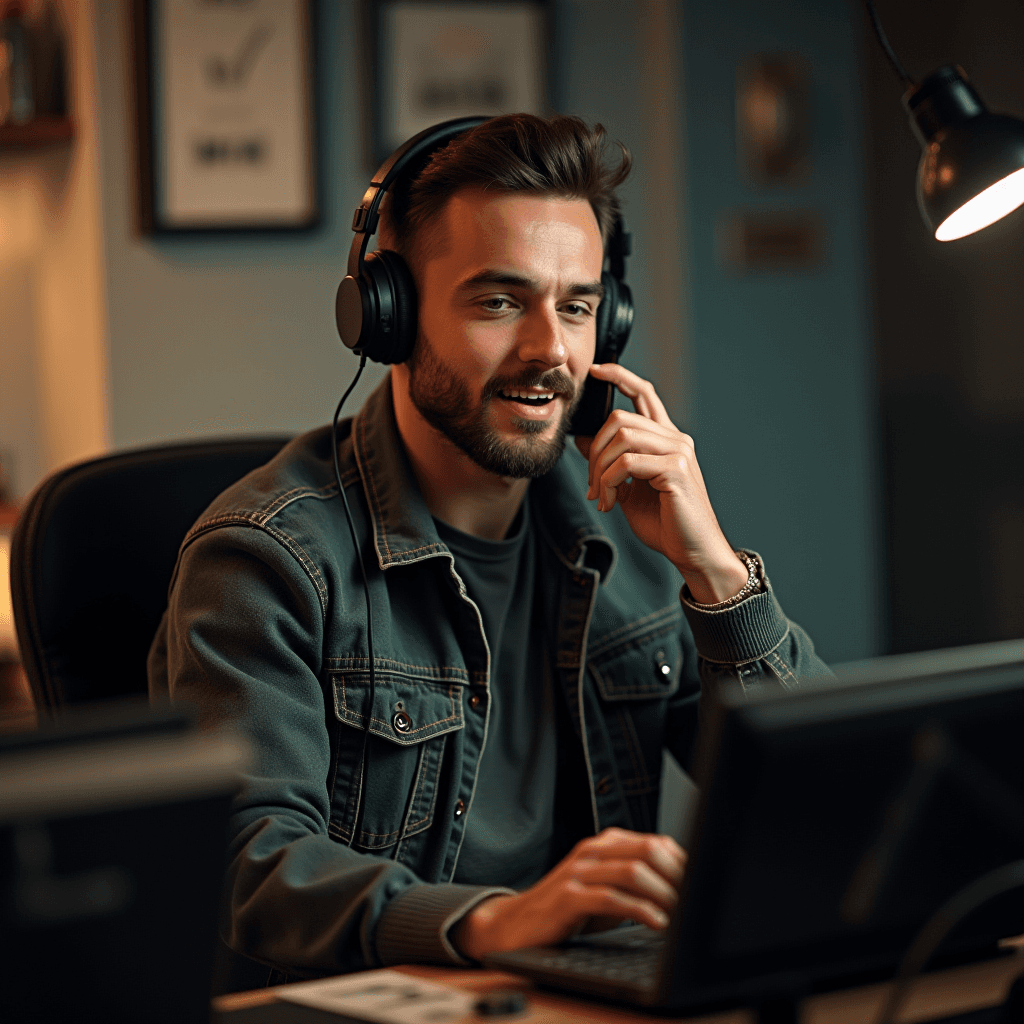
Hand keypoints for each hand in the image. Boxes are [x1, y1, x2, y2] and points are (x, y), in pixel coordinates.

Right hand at [454, 828, 684, 959]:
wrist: (517, 925)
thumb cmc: (569, 911)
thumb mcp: (607, 891)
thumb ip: (638, 883)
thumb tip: (685, 888)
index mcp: (605, 844)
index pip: (655, 842)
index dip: (684, 863)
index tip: (703, 884)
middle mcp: (592, 851)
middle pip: (647, 850)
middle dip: (678, 876)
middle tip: (696, 898)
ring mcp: (579, 872)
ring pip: (632, 872)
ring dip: (663, 894)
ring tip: (681, 913)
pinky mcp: (568, 897)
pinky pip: (612, 898)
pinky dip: (640, 911)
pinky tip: (657, 924)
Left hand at [574, 363, 747, 603]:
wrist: (693, 552)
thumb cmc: (665, 523)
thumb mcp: (629, 488)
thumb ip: (611, 461)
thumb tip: (582, 440)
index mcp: (666, 439)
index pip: (644, 393)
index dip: (620, 376)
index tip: (595, 370)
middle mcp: (675, 439)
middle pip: (620, 418)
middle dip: (594, 450)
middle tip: (591, 484)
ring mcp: (678, 452)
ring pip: (622, 437)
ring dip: (600, 470)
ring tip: (600, 497)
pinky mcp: (676, 470)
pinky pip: (628, 462)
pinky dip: (609, 482)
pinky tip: (610, 503)